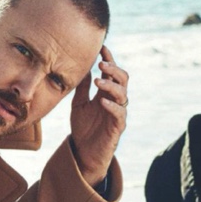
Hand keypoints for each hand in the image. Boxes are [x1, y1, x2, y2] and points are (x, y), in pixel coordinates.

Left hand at [69, 45, 128, 187]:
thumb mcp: (78, 105)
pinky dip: (112, 106)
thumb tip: (82, 69)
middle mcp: (114, 101)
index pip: (111, 72)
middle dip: (114, 69)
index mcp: (105, 93)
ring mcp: (117, 113)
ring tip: (98, 81)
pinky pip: (120, 114)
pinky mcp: (117, 127)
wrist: (83, 153)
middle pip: (122, 79)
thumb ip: (81, 88)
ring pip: (123, 94)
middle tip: (101, 64)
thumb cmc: (82, 129)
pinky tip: (102, 101)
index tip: (102, 48)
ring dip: (111, 85)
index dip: (109, 59)